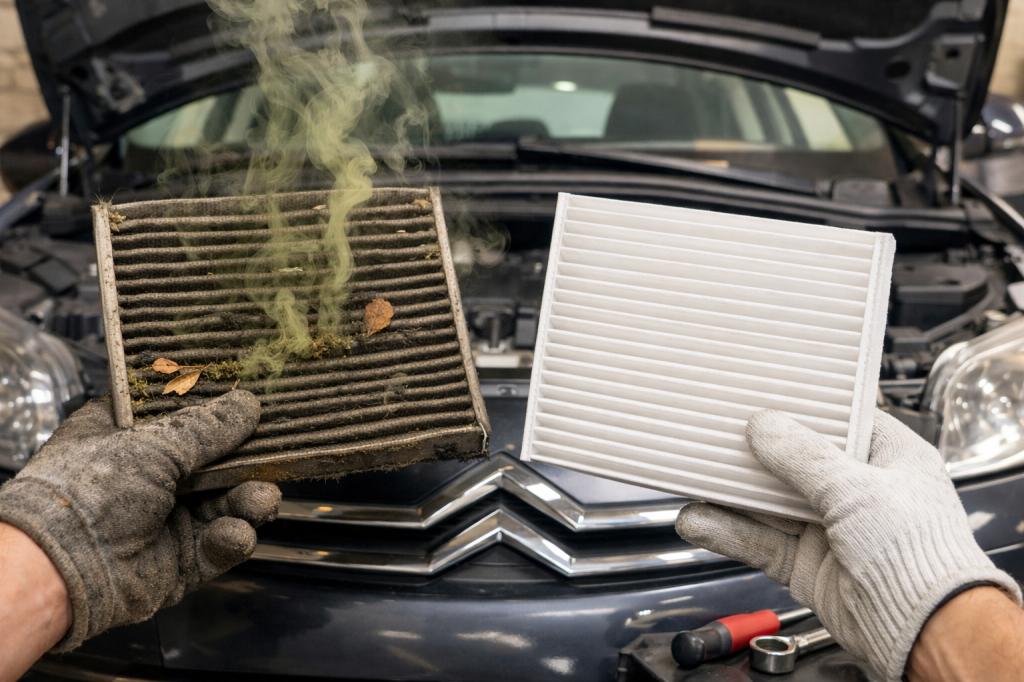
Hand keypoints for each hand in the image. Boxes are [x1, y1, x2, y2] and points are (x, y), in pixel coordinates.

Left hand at [0, 391, 280, 650]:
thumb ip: (208, 428)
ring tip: (261, 499)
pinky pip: (223, 544)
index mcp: (132, 436)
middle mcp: (153, 475)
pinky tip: (235, 531)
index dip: (221, 408)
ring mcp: (170, 518)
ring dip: (250, 500)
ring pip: (229, 504)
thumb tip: (250, 405)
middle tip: (278, 454)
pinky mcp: (184, 559)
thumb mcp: (152, 445)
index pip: (185, 414)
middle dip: (249, 460)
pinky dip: (234, 537)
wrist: (61, 568)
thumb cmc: (89, 490)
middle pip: (218, 461)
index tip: (257, 398)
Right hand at [675, 409, 1020, 681]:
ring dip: (730, 495)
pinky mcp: (806, 563)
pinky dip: (727, 531)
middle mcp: (858, 491)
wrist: (926, 631)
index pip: (835, 420)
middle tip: (714, 434)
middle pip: (792, 461)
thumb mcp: (857, 489)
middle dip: (751, 452)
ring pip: (767, 503)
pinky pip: (757, 540)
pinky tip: (700, 520)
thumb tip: (764, 426)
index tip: (760, 395)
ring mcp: (829, 528)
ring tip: (693, 479)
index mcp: (887, 458)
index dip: (797, 408)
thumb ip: (803, 456)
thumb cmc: (922, 558)